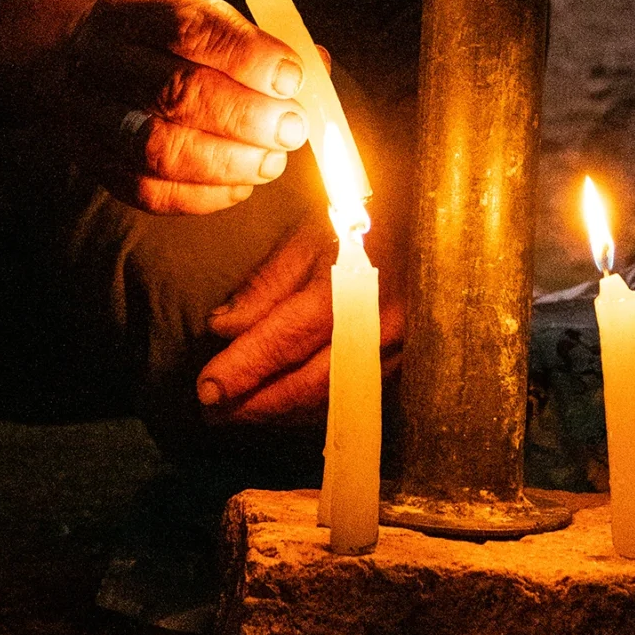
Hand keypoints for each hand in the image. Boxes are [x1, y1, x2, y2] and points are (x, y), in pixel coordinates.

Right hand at [0, 0, 309, 213]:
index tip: (292, 78)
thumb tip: (316, 66)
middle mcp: (101, 59)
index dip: (247, 56)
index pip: (188, 28)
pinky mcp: (95, 164)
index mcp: (131, 8)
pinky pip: (149, 191)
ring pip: (158, 148)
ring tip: (272, 160)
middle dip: (245, 115)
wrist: (73, 63)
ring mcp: (90, 115)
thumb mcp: (196, 13)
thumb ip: (255, 38)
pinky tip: (240, 183)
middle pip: (173, 92)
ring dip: (228, 160)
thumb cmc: (159, 40)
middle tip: (291, 129)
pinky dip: (204, 194)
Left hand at [195, 220, 406, 420]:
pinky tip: (282, 409)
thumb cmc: (360, 219)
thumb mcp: (309, 234)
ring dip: (281, 414)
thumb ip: (267, 282)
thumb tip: (223, 328)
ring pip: (331, 401)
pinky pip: (353, 399)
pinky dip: (312, 409)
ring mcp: (396, 350)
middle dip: (256, 405)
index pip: (286, 340)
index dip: (245, 369)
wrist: (427, 222)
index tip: (207, 390)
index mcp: (349, 286)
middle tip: (212, 414)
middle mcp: (377, 326)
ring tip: (238, 414)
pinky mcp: (403, 362)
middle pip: (308, 383)